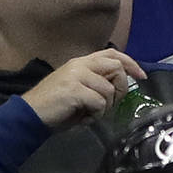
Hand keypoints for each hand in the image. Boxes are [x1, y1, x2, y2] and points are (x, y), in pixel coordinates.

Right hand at [21, 50, 145, 129]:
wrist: (30, 114)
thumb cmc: (57, 105)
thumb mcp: (80, 89)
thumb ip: (98, 82)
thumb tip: (121, 86)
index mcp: (81, 62)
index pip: (113, 54)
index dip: (130, 63)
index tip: (142, 76)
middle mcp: (80, 64)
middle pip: (117, 68)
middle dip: (121, 89)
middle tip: (110, 105)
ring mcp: (76, 75)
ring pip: (109, 89)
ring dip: (105, 108)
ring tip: (89, 114)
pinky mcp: (74, 89)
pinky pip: (99, 102)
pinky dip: (96, 115)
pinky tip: (84, 118)